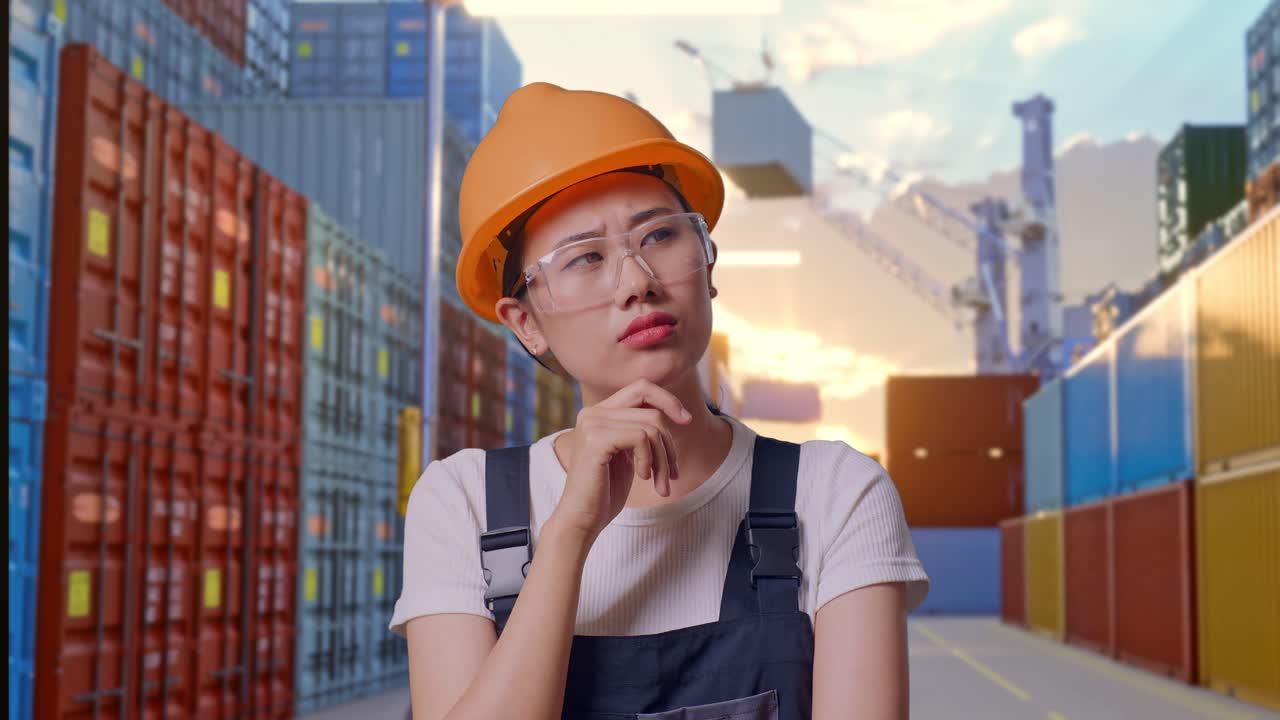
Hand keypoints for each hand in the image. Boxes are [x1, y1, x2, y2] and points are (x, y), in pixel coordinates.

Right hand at [551, 380, 691, 539]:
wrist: (582, 519)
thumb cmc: (606, 492)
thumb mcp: (629, 454)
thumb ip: (642, 430)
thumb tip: (678, 413)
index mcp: (599, 413)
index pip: (642, 388)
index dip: (668, 400)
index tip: (686, 420)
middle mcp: (592, 412)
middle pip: (651, 408)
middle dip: (669, 442)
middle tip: (673, 473)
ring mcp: (592, 423)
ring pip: (651, 427)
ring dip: (663, 459)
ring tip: (660, 483)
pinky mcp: (595, 439)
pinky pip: (641, 438)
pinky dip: (649, 460)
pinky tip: (642, 477)